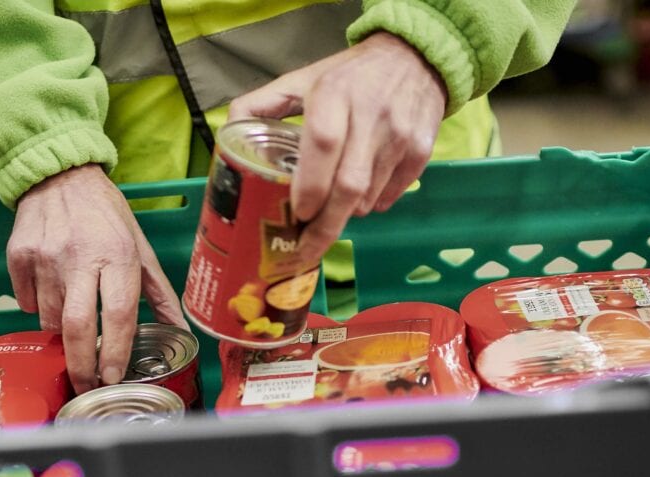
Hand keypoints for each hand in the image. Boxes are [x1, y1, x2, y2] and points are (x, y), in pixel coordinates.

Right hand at [7, 164, 186, 392]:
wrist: (58, 174)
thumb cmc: (105, 214)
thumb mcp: (140, 247)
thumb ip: (160, 293)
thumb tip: (181, 332)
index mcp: (116, 254)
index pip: (117, 315)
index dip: (114, 353)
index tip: (112, 378)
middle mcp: (79, 256)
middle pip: (77, 327)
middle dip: (80, 365)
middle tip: (85, 385)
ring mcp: (45, 257)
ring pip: (50, 320)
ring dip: (62, 333)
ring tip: (73, 319)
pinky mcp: (18, 256)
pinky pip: (27, 303)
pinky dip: (40, 309)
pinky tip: (51, 293)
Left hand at [228, 32, 446, 269]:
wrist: (414, 57)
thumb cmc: (349, 74)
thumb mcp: (304, 79)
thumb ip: (262, 104)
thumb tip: (228, 134)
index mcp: (334, 94)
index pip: (323, 146)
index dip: (309, 186)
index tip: (297, 214)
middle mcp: (371, 114)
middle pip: (348, 185)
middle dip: (326, 225)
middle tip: (306, 247)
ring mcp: (400, 135)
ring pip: (369, 197)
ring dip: (346, 214)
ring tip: (330, 214)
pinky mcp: (421, 150)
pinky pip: (391, 195)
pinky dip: (372, 205)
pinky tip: (360, 198)